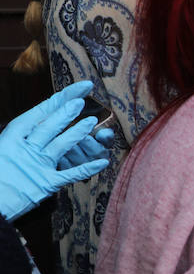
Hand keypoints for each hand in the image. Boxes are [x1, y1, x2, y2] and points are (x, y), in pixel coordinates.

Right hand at [0, 82, 110, 220]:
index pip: (38, 113)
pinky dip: (87, 168)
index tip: (77, 90)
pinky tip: (103, 162)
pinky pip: (70, 174)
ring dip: (77, 133)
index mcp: (10, 138)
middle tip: (82, 101)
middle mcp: (24, 149)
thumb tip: (38, 118)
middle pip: (49, 126)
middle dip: (66, 112)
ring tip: (92, 121)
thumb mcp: (2, 149)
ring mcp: (36, 166)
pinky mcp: (45, 183)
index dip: (59, 100)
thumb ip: (20, 135)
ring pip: (60, 145)